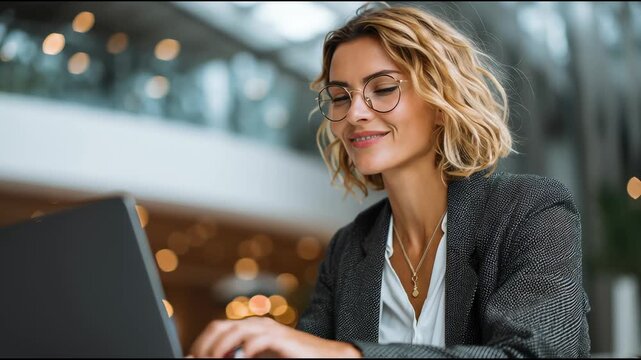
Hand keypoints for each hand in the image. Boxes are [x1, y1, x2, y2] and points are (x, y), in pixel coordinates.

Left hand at [188, 316, 361, 357]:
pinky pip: (260, 340)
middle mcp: (258, 323)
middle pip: (222, 326)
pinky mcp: (283, 339)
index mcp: (250, 326)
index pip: (218, 327)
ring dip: (221, 347)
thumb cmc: (292, 358)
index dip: (202, 342)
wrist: (325, 356)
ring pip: (237, 330)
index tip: (192, 357)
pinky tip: (243, 358)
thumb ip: (239, 357)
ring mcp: (270, 329)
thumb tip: (217, 359)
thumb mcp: (260, 358)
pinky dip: (247, 348)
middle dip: (206, 344)